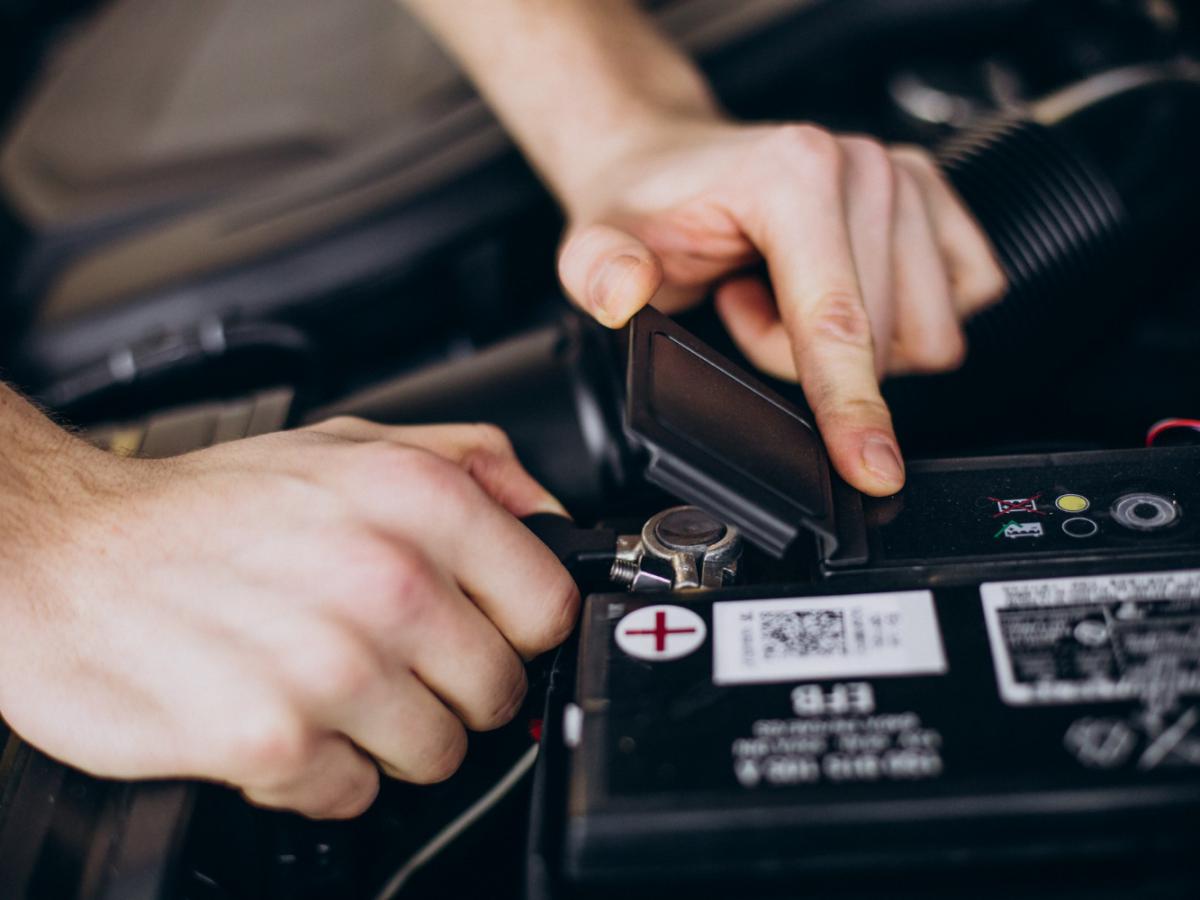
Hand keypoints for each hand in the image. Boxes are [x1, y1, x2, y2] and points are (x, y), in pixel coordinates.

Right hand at [0, 418, 576, 818]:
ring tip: (325, 682)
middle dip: (451, 687)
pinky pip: (355, 793)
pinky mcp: (274, 740)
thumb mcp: (350, 443)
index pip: (550, 607)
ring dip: (387, 734)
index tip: (482, 629)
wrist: (67, 553)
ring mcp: (332, 666)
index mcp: (419, 500)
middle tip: (387, 658)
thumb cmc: (206, 508)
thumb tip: (551, 516)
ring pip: (438, 754)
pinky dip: (321, 769)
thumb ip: (472, 465)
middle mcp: (386, 579)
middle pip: (498, 691)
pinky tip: (280, 713)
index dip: (517, 628)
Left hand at [557, 121, 1005, 494]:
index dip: (851, 407)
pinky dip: (898, 322)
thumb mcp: (596, 241)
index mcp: (794, 173)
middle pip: (881, 342)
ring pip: (924, 334)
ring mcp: (907, 177)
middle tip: (743, 308)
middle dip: (806, 358)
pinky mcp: (936, 199)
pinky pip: (961, 302)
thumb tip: (624, 291)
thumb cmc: (646, 205)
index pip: (837, 321)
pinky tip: (835, 290)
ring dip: (852, 343)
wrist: (669, 159)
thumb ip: (600, 270)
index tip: (873, 470)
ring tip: (782, 296)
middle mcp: (864, 166)